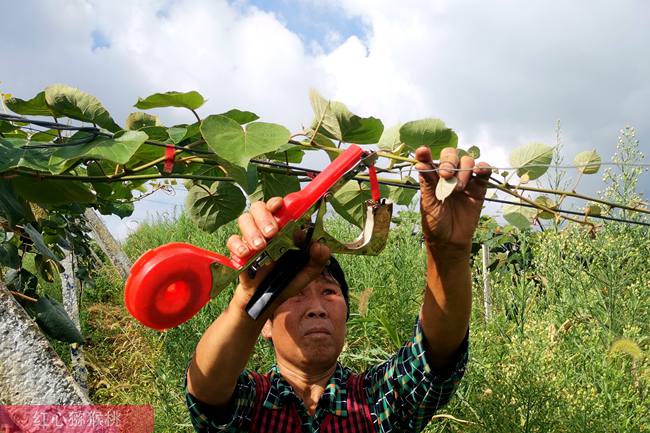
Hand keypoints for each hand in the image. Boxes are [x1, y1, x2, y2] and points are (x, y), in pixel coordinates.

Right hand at [225, 197, 330, 311]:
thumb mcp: (307, 272)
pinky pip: (232, 240)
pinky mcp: (239, 251)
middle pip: (259, 207)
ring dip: (252, 230)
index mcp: (284, 228)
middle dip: (264, 216)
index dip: (278, 202)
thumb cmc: (288, 280)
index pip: (279, 207)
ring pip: (244, 219)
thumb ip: (318, 259)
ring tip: (260, 247)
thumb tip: (319, 245)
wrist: (268, 300)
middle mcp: (266, 228)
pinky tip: (246, 255)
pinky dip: (238, 245)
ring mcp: (251, 238)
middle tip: (272, 232)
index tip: (279, 206)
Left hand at [415, 146, 491, 252]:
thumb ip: (427, 183)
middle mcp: (448, 175)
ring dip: (464, 170)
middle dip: (449, 162)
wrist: (450, 240)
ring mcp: (464, 180)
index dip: (426, 154)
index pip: (429, 160)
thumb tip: (419, 163)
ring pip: (467, 161)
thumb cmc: (435, 222)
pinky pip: (484, 171)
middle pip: (451, 155)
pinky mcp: (479, 187)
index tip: (423, 152)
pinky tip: (479, 171)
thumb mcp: (428, 203)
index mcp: (432, 177)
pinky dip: (483, 168)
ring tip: (459, 188)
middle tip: (446, 176)